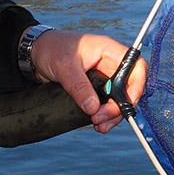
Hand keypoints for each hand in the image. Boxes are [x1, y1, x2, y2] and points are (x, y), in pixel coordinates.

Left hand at [29, 29, 146, 132]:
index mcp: (109, 50)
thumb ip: (79, 87)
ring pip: (118, 99)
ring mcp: (103, 77)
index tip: (127, 103)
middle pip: (129, 88)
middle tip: (102, 118)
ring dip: (112, 114)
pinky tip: (95, 123)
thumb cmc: (51, 48)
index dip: (138, 85)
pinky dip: (103, 115)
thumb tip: (93, 108)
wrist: (35, 53)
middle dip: (119, 106)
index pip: (136, 66)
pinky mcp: (94, 88)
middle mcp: (110, 64)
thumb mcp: (65, 67)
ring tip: (98, 125)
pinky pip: (105, 103)